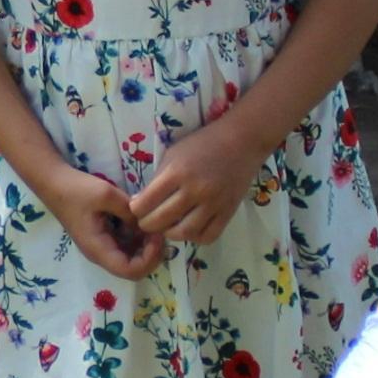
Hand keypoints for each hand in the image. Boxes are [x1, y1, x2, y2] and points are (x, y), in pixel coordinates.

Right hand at [36, 165, 162, 280]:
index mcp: (98, 249)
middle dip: (151, 254)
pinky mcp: (103, 239)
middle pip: (133, 269)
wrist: (54, 183)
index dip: (150, 258)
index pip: (130, 271)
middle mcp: (100, 254)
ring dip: (145, 247)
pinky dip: (137, 239)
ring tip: (152, 225)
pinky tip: (141, 221)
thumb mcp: (107, 194)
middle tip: (159, 230)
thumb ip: (130, 211)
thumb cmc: (76, 190)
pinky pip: (125, 247)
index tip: (156, 235)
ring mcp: (101, 247)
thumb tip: (147, 223)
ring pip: (131, 259)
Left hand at [125, 127, 256, 252]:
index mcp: (177, 173)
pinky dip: (194, 237)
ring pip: (184, 233)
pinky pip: (208, 236)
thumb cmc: (202, 143)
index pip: (145, 203)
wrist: (241, 141)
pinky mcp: (228, 212)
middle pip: (160, 221)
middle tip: (147, 221)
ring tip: (167, 225)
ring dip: (169, 233)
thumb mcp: (173, 154)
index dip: (135, 209)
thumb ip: (157, 179)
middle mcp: (195, 190)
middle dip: (147, 224)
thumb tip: (140, 202)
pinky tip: (189, 227)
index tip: (137, 207)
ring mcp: (213, 203)